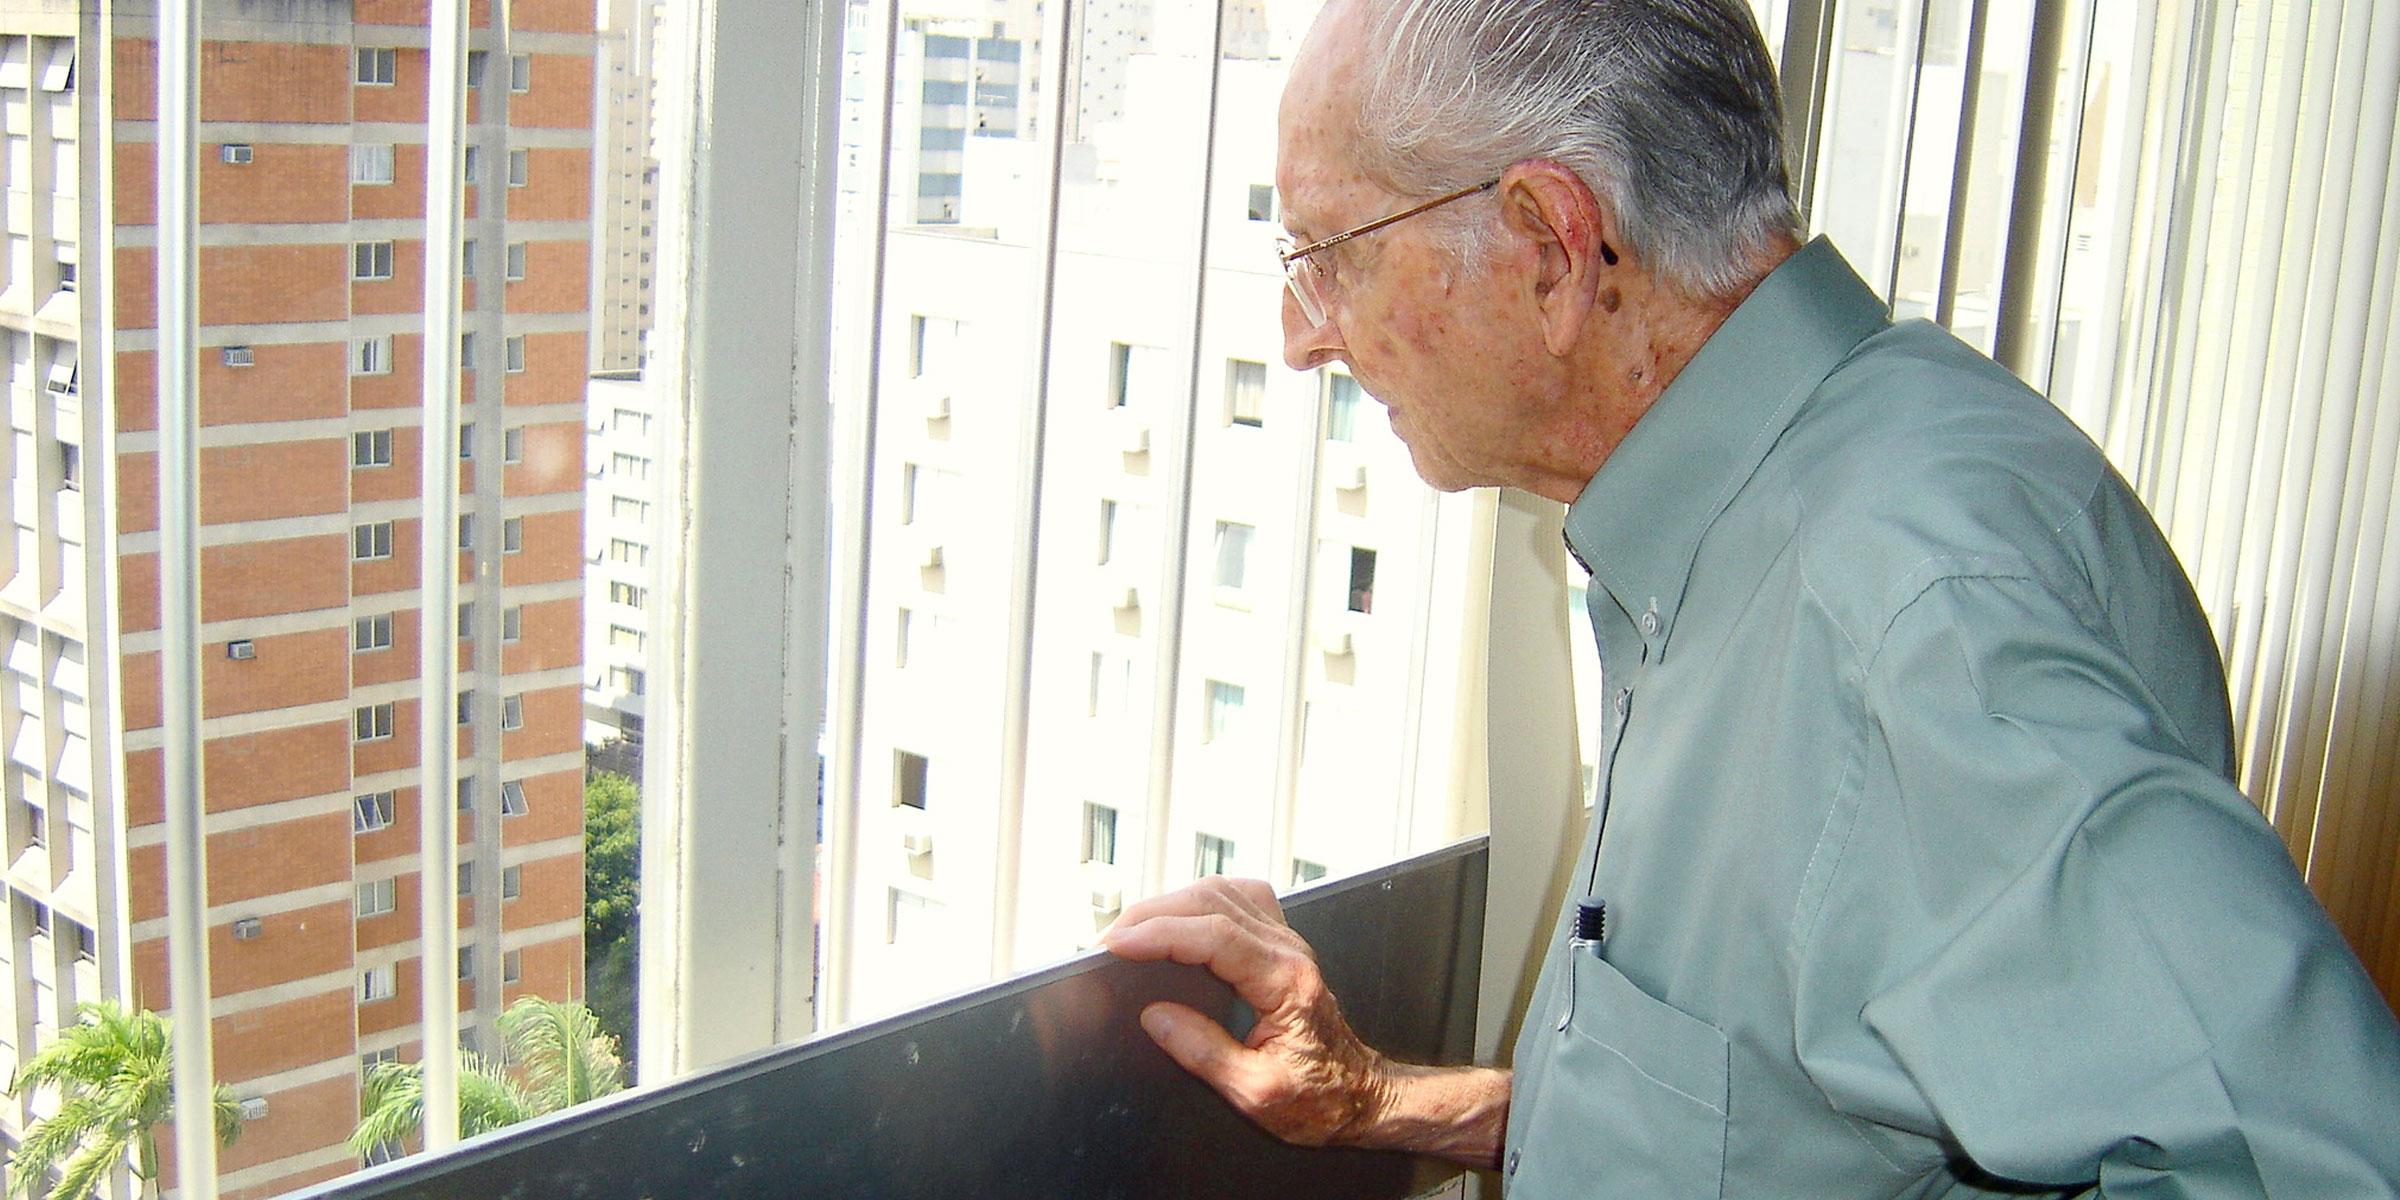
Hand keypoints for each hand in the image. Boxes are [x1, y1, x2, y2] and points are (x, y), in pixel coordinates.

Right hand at [1100, 875, 1395, 1146]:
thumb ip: (1204, 1052)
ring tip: (1133, 928)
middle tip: (1110, 939)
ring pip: (1224, 892)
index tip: (1118, 944)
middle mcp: (1289, 952)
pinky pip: (1239, 900)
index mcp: (1286, 984)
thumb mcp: (1256, 1092)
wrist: (1362, 1095)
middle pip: (1214, 902)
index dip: (1161, 934)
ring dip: (1172, 902)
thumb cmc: (1320, 1098)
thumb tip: (1155, 1019)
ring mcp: (1288, 943)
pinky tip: (1178, 916)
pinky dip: (1199, 901)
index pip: (1216, 937)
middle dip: (1153, 913)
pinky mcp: (1281, 945)